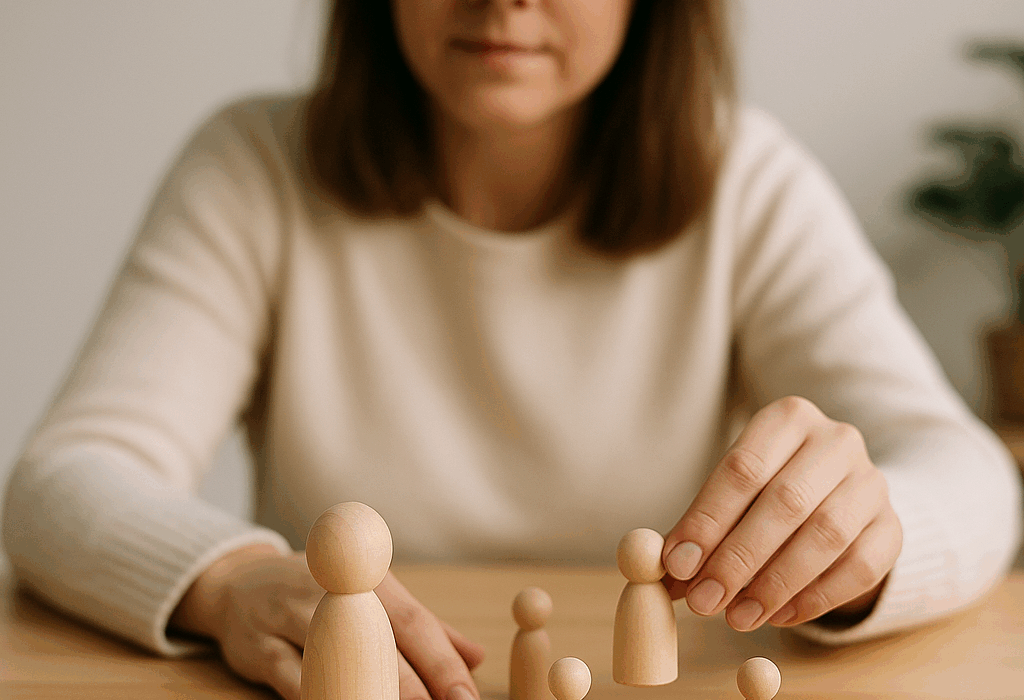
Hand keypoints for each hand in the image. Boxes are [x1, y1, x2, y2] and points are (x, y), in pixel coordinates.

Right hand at [169, 545, 485, 699]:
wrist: (238, 583)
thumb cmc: (319, 593)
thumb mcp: (373, 597)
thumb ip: (424, 628)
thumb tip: (476, 657)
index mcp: (369, 578)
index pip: (416, 624)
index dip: (443, 664)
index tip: (467, 697)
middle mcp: (332, 592)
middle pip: (381, 646)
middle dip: (416, 690)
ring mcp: (290, 618)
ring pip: (337, 663)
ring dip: (369, 695)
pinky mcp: (258, 648)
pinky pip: (294, 682)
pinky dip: (319, 698)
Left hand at [660, 395, 901, 630]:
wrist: (839, 495)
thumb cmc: (767, 492)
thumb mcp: (732, 495)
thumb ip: (699, 528)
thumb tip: (664, 572)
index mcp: (788, 418)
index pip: (743, 468)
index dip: (708, 519)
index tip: (678, 565)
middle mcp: (836, 441)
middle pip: (786, 501)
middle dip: (739, 557)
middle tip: (704, 601)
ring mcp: (872, 482)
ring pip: (827, 534)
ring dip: (776, 583)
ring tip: (737, 617)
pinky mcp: (893, 527)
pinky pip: (860, 567)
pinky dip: (815, 597)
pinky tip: (777, 616)